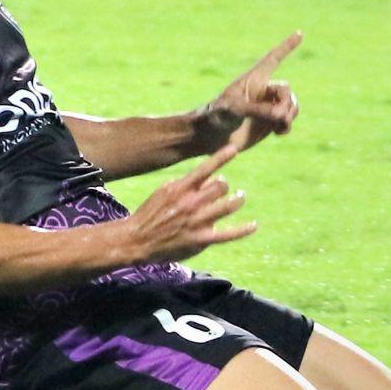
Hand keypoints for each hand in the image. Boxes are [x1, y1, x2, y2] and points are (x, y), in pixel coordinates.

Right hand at [126, 145, 256, 262]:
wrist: (137, 240)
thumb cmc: (150, 214)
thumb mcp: (164, 192)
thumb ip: (186, 184)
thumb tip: (210, 177)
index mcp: (180, 189)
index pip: (205, 168)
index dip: (221, 157)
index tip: (235, 148)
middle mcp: (190, 203)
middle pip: (221, 186)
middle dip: (225, 185)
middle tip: (224, 189)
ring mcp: (196, 221)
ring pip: (228, 206)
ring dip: (237, 200)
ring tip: (239, 198)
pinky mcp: (200, 239)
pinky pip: (228, 234)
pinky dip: (243, 230)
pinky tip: (253, 225)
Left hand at [210, 31, 302, 152]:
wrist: (208, 137)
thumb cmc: (215, 116)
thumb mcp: (235, 109)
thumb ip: (259, 110)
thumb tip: (281, 114)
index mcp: (253, 79)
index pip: (273, 59)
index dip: (286, 46)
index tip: (300, 32)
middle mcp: (262, 91)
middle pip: (286, 91)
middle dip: (286, 103)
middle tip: (278, 117)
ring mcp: (267, 107)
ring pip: (291, 105)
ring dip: (290, 115)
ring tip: (279, 125)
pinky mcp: (268, 123)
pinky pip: (288, 120)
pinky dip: (287, 125)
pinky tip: (279, 133)